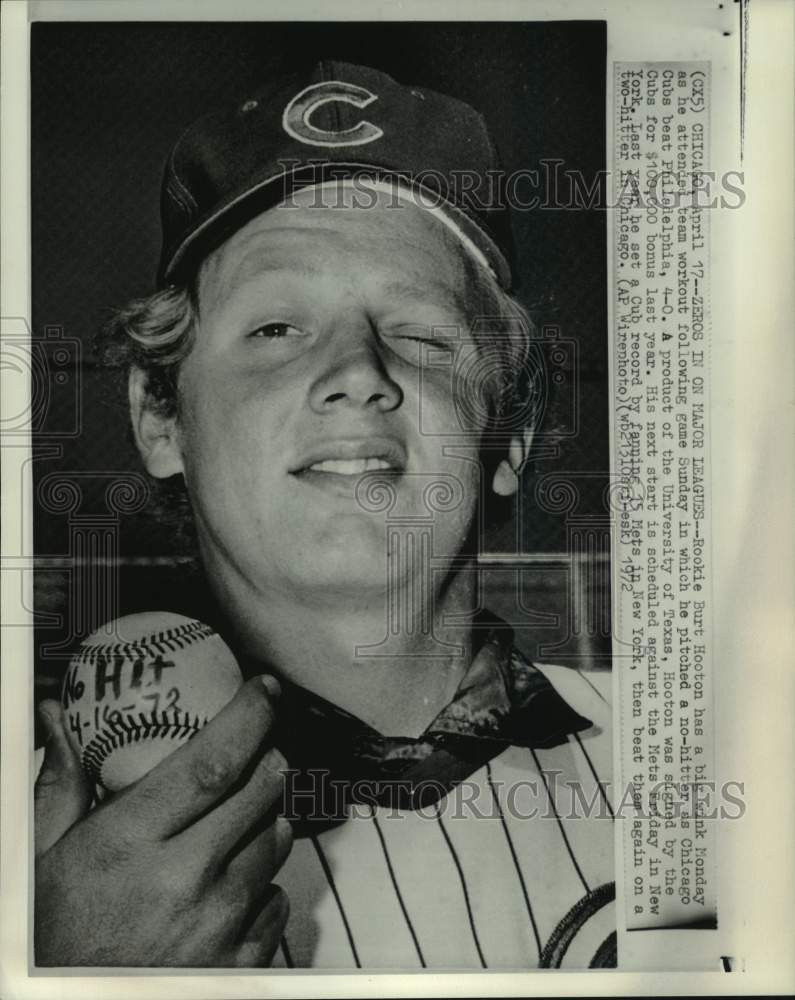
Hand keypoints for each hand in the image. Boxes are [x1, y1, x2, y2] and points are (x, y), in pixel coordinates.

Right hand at [34, 675, 291, 966]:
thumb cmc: (52, 938)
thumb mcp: (40, 858)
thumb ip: (59, 784)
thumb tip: (51, 714)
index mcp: (129, 844)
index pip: (213, 762)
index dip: (249, 716)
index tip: (264, 690)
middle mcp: (182, 881)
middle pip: (261, 792)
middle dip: (268, 760)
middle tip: (258, 753)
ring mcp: (217, 927)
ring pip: (277, 842)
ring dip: (266, 821)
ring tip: (229, 829)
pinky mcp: (239, 964)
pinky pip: (278, 900)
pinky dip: (263, 885)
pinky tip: (226, 888)